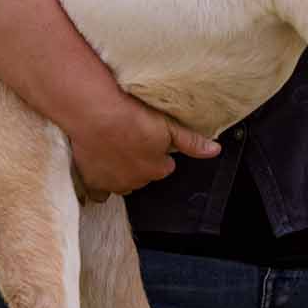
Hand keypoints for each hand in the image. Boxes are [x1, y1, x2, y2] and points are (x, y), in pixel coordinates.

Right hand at [66, 92, 220, 201]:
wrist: (95, 114)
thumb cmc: (130, 116)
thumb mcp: (168, 125)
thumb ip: (191, 142)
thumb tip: (214, 150)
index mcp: (157, 168)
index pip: (164, 166)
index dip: (158, 152)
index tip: (149, 138)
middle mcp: (138, 181)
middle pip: (144, 175)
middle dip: (139, 161)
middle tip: (131, 138)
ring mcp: (114, 184)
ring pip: (123, 183)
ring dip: (120, 171)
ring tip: (114, 148)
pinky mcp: (93, 183)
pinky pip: (99, 193)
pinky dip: (100, 183)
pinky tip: (99, 168)